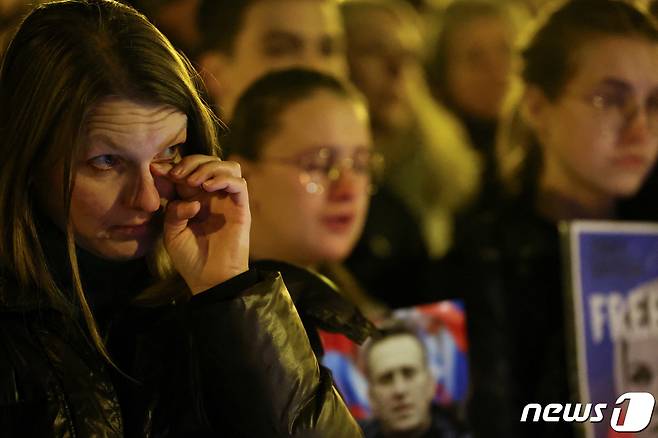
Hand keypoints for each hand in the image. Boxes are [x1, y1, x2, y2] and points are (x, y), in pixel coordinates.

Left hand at [151, 155, 249, 293]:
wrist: (210, 278)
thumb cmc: (191, 258)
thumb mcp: (172, 232)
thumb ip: (174, 210)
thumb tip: (190, 198)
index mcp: (193, 198)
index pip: (187, 170)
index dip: (173, 165)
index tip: (156, 170)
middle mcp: (211, 195)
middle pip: (208, 161)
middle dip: (191, 163)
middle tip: (178, 176)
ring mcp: (227, 200)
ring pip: (227, 166)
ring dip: (209, 167)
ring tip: (195, 182)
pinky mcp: (241, 208)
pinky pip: (239, 183)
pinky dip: (224, 179)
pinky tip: (208, 188)